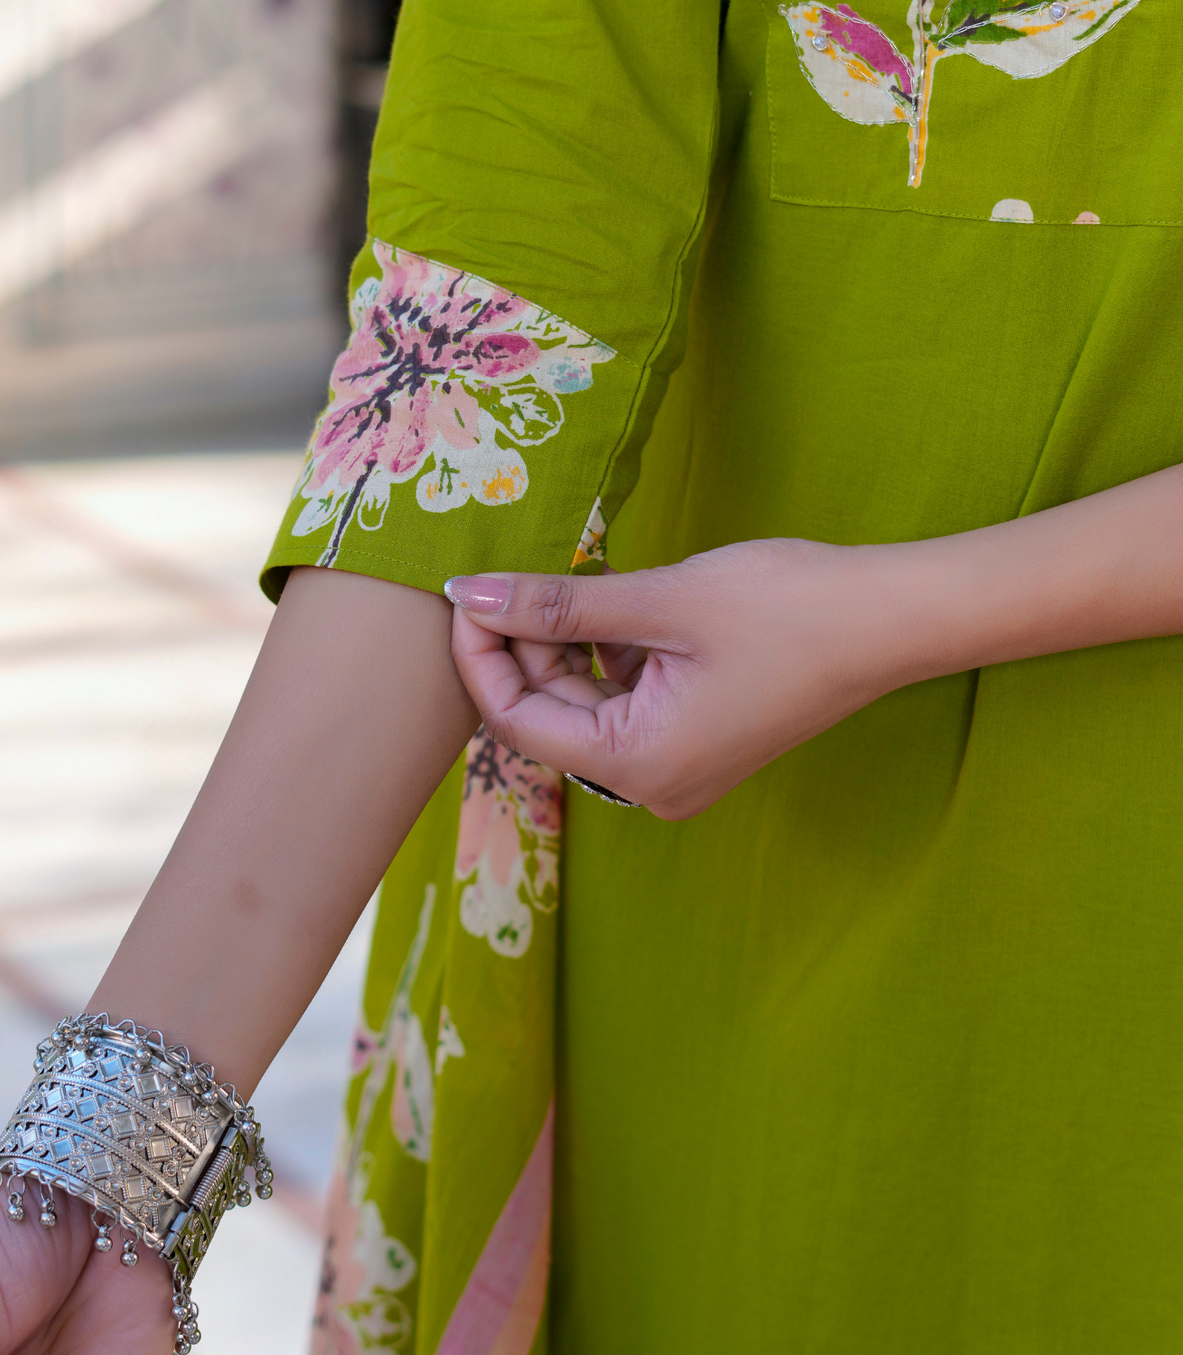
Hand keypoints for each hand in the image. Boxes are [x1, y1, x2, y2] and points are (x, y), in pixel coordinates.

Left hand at [446, 539, 927, 819]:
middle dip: (526, 643)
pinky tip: (617, 600)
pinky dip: (610, 651)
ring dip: (569, 642)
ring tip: (579, 577)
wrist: (891, 619)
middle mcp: (651, 785)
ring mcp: (676, 766)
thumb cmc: (788, 609)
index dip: (480, 656)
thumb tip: (471, 596)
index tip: (463, 592)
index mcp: (637, 766)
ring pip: (586, 703)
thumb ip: (558, 606)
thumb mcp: (660, 602)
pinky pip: (627, 700)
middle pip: (550, 714)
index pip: (518, 721)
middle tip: (515, 569)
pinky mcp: (697, 740)